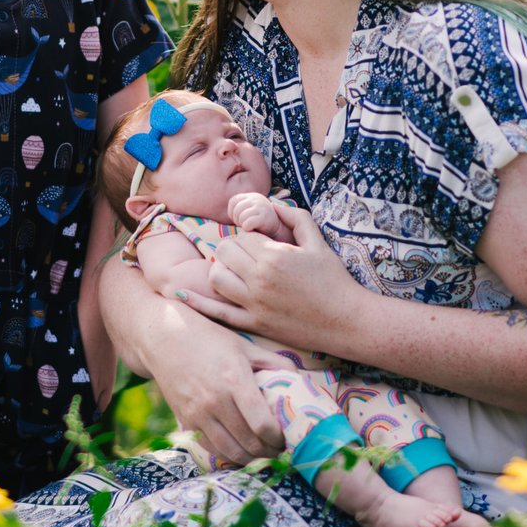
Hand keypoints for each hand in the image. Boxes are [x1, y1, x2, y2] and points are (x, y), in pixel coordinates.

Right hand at [143, 315, 287, 463]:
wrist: (164, 338)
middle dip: (269, 452)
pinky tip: (239, 451)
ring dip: (250, 459)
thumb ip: (273, 362)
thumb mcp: (243, 345)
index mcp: (235, 380)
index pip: (262, 424)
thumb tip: (302, 377)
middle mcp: (216, 400)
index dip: (278, 438)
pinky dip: (228, 455)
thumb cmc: (209, 338)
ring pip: (230, 451)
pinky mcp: (185, 420)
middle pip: (249, 442)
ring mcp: (198, 413)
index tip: (286, 438)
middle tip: (280, 451)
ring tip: (263, 455)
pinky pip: (211, 447)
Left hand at [190, 203, 363, 350]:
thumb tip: (272, 203)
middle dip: (231, 250)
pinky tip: (179, 294)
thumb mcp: (317, 241)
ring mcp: (254, 304)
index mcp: (273, 256)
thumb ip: (294, 216)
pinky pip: (217, 312)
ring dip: (220, 270)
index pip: (241, 236)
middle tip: (246, 255)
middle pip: (224, 253)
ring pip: (216, 277)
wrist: (346, 320)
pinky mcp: (254, 324)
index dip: (249, 236)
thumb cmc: (334, 279)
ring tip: (235, 271)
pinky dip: (197, 302)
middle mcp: (259, 280)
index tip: (260, 242)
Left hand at [227, 192, 280, 235]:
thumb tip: (220, 215)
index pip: (233, 201)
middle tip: (245, 225)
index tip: (239, 220)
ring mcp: (261, 206)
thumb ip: (238, 210)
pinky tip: (253, 229)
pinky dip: (247, 228)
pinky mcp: (264, 216)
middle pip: (236, 210)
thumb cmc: (260, 222)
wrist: (280, 228)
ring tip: (249, 226)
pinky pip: (247, 223)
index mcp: (251, 196)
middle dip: (237, 220)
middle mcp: (256, 198)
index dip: (232, 213)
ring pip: (241, 216)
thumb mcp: (249, 212)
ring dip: (242, 225)